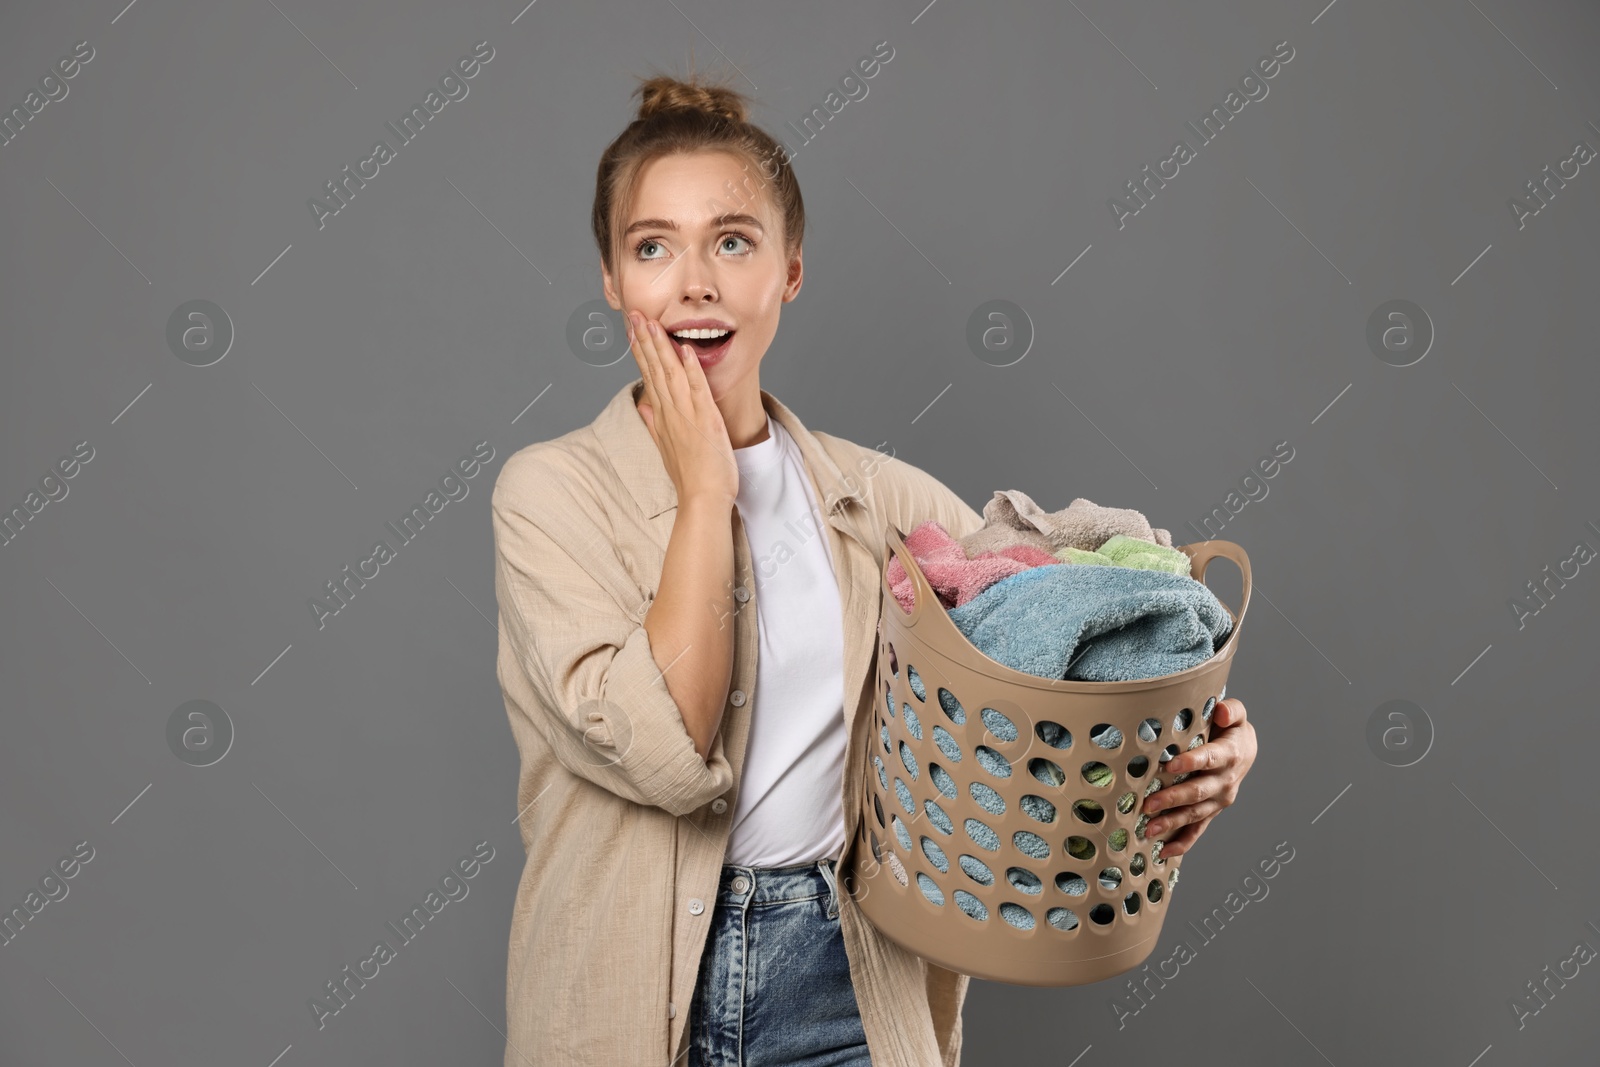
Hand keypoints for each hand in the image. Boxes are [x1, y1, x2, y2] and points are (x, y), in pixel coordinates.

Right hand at [626, 310, 738, 506]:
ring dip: (661, 346)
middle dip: (644, 340)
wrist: (702, 499)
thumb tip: (644, 408)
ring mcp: (686, 415)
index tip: (632, 331)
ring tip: (651, 322)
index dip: (640, 351)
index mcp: (663, 417)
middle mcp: (670, 412)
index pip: (649, 376)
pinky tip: (685, 349)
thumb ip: (655, 425)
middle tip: (635, 314)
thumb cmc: (690, 477)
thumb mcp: (667, 448)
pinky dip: (691, 369)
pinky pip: (696, 389)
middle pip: (654, 369)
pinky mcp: (704, 420)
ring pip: (670, 373)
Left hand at [1141, 697, 1256, 858]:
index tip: (1169, 766)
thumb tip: (1224, 711)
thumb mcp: (1236, 714)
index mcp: (1229, 755)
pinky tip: (1164, 852)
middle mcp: (1225, 781)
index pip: (1209, 759)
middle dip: (1172, 799)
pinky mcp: (1212, 811)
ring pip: (1195, 814)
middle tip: (1147, 804)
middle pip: (1198, 791)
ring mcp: (1219, 800)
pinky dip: (1182, 843)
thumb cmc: (1231, 728)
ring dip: (1172, 822)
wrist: (1245, 749)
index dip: (1191, 762)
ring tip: (1148, 829)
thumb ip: (1232, 709)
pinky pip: (1198, 829)